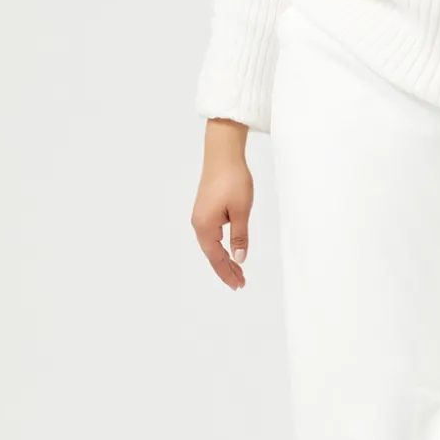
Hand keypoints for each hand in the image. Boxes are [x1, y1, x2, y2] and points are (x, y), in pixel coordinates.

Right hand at [192, 121, 253, 288]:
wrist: (223, 154)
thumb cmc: (233, 180)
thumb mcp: (241, 211)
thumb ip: (239, 236)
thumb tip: (239, 258)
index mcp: (205, 226)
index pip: (216, 257)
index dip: (227, 272)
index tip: (238, 285)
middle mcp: (198, 224)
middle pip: (212, 254)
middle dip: (226, 269)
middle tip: (240, 283)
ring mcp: (200, 216)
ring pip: (212, 245)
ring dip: (224, 258)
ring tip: (237, 271)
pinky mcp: (205, 210)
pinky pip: (212, 235)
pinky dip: (222, 246)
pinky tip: (229, 250)